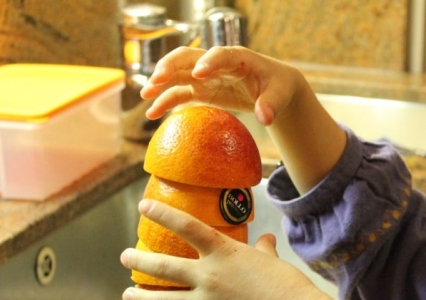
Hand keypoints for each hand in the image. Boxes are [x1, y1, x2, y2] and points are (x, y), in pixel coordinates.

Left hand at [120, 200, 364, 299]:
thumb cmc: (288, 286)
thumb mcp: (273, 261)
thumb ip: (263, 250)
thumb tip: (266, 240)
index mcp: (223, 253)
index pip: (186, 227)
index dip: (162, 214)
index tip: (144, 207)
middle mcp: (208, 276)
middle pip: (162, 266)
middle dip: (138, 260)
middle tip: (125, 257)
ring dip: (140, 297)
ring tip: (128, 295)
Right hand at [140, 46, 303, 126]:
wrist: (274, 89)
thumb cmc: (278, 87)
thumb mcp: (280, 94)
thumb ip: (271, 104)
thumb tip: (264, 118)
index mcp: (238, 57)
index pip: (220, 55)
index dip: (209, 62)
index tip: (199, 74)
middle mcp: (216, 62)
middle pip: (188, 57)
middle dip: (170, 66)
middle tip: (157, 80)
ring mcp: (206, 76)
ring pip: (177, 73)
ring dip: (160, 81)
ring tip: (145, 94)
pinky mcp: (202, 90)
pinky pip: (179, 93)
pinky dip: (165, 101)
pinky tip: (152, 112)